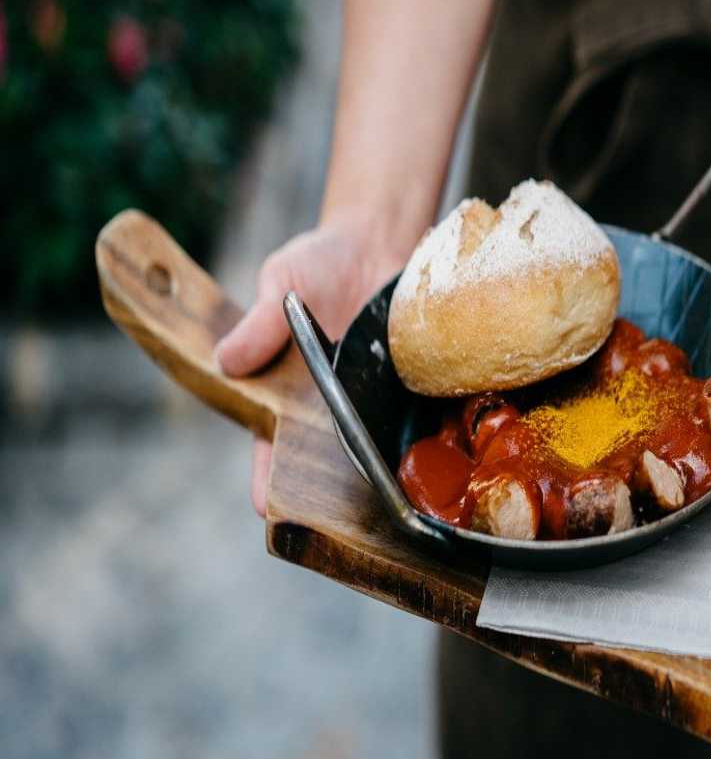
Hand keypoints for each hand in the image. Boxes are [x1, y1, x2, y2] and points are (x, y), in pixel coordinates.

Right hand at [216, 218, 406, 515]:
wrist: (379, 239)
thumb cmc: (319, 262)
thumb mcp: (283, 283)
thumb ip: (262, 323)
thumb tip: (227, 360)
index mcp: (287, 387)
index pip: (272, 442)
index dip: (268, 476)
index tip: (265, 506)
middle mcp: (330, 403)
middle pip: (326, 459)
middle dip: (329, 490)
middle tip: (336, 518)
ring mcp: (372, 399)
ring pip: (373, 448)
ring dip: (379, 471)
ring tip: (387, 500)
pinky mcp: (410, 388)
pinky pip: (417, 418)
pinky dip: (424, 437)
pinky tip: (435, 456)